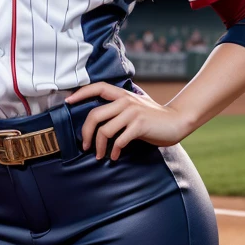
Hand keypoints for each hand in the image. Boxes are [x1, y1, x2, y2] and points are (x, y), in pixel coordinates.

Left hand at [65, 82, 191, 160]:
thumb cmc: (153, 117)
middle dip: (85, 133)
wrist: (177, 121)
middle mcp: (125, 101)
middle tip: (85, 145)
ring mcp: (132, 113)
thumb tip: (97, 119)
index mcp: (122, 95)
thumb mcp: (134, 106)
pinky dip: (114, 151)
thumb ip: (118, 107)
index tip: (68, 102)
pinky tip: (114, 156)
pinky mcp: (139, 125)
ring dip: (99, 146)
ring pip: (104, 130)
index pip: (97, 87)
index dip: (81, 93)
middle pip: (94, 115)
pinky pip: (119, 140)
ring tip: (100, 155)